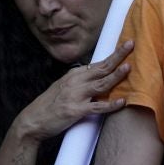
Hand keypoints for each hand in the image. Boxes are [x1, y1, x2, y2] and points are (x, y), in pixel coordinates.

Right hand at [15, 40, 134, 142]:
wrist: (32, 121)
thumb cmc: (50, 104)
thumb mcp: (64, 86)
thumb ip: (81, 80)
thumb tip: (99, 74)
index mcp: (74, 75)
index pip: (99, 63)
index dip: (114, 54)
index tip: (127, 44)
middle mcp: (75, 82)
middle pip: (102, 68)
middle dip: (118, 56)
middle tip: (131, 44)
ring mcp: (75, 96)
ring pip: (101, 84)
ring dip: (115, 76)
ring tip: (128, 68)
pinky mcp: (75, 110)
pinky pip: (96, 107)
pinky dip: (110, 105)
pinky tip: (122, 101)